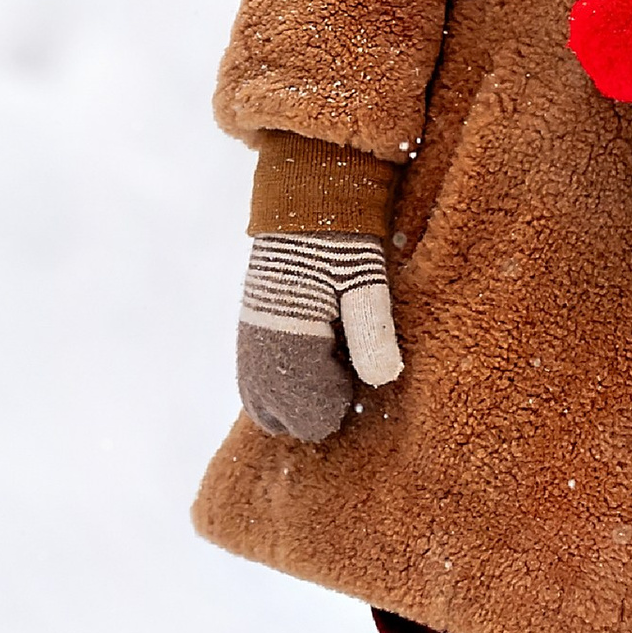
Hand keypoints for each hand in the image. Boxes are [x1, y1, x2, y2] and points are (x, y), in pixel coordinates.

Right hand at [238, 233, 403, 441]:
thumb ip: (374, 332)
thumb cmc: (340, 246)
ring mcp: (247, 347)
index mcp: (288, 345)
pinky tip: (310, 354)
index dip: (339, 404)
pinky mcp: (247, 337)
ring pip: (265, 408)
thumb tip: (384, 378)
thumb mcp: (366, 284)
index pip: (311, 420)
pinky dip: (282, 386)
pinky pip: (255, 387)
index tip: (354, 368)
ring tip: (327, 361)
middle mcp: (258, 355)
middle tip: (342, 365)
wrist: (301, 210)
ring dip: (297, 399)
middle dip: (317, 406)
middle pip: (284, 422)